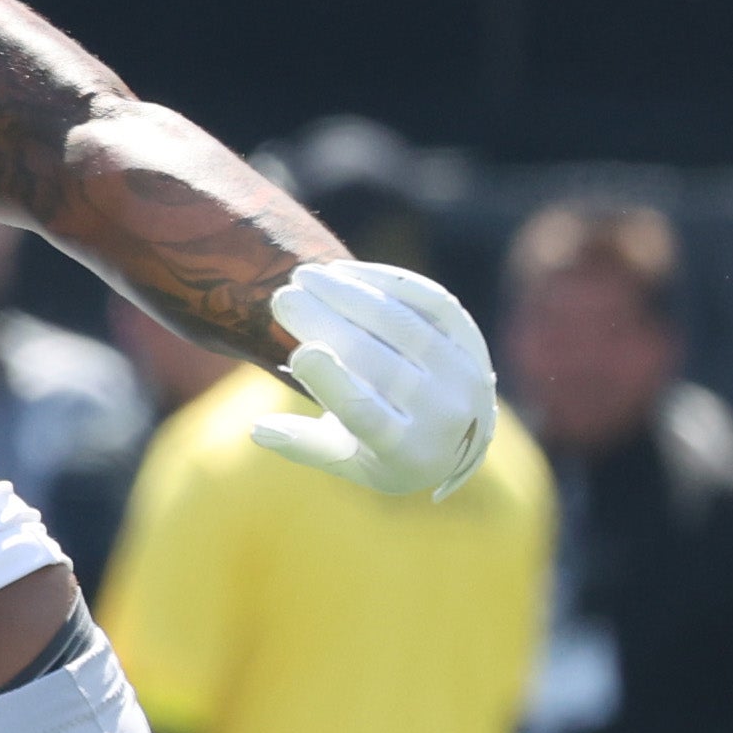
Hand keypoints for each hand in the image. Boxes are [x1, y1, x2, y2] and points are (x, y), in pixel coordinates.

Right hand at [246, 261, 495, 496]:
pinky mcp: (473, 341)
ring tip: (307, 275)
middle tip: (283, 297)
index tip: (301, 351)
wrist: (464, 440)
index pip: (366, 415)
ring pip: (403, 325)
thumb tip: (258, 430)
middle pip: (379, 363)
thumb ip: (305, 445)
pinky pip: (432, 301)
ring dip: (352, 295)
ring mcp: (463, 375)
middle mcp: (444, 414)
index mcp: (407, 453)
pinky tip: (346, 272)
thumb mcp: (347, 461)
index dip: (334, 383)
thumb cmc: (386, 452)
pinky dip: (388, 281)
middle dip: (328, 325)